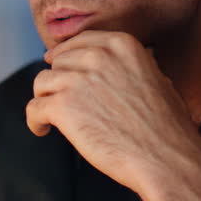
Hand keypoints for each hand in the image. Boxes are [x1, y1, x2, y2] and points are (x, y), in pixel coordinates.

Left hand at [27, 31, 200, 193]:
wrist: (166, 158)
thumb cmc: (165, 127)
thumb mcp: (155, 78)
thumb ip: (127, 67)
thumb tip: (107, 68)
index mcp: (120, 44)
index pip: (78, 43)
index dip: (66, 57)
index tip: (58, 67)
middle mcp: (97, 56)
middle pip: (59, 63)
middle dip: (59, 82)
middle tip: (65, 103)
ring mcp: (77, 80)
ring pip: (42, 82)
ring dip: (45, 99)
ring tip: (52, 118)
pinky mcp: (62, 106)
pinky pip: (34, 108)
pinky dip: (35, 121)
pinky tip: (43, 130)